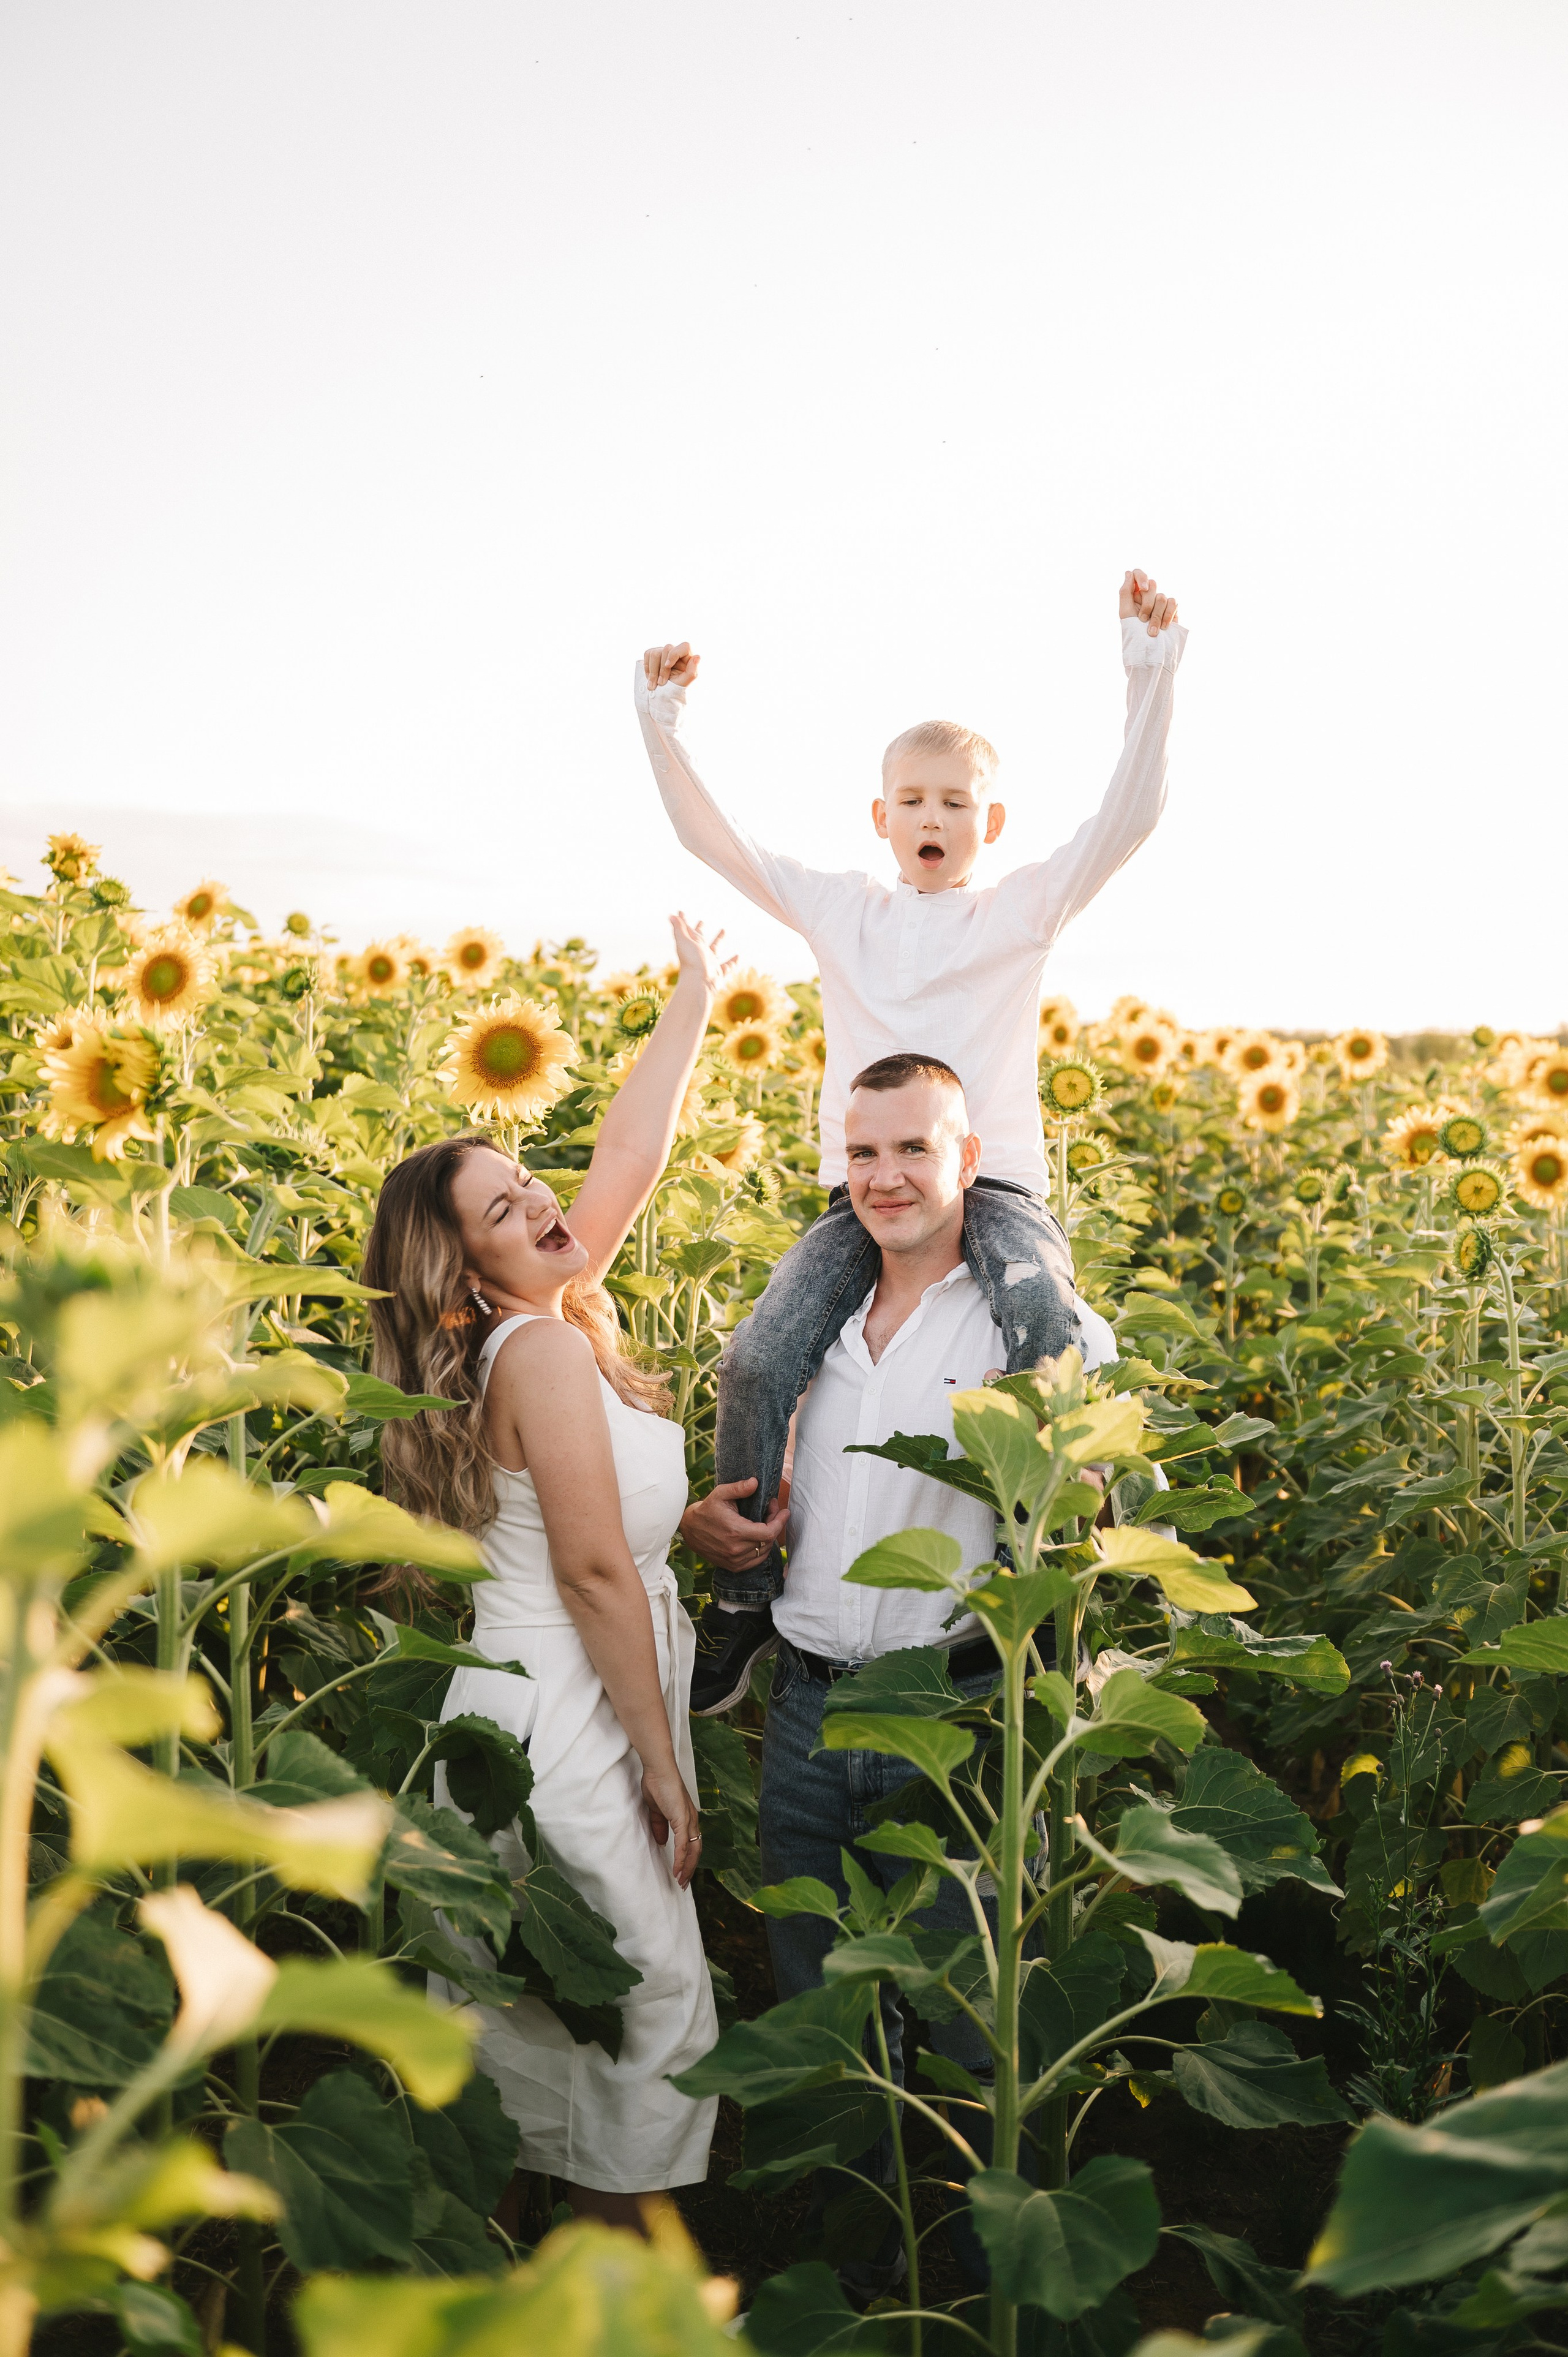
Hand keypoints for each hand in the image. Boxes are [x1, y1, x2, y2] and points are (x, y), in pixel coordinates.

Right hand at [640, 1760, 701, 1888]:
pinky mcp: (682, 1819)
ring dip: (687, 1868)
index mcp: (687, 1817)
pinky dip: (681, 1859)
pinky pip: (683, 1845)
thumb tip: (662, 1842)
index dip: (688, 1859)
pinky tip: (677, 1870)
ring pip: (692, 1850)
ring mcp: (689, 1820)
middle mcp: (692, 1820)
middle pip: (696, 1850)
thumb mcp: (657, 1810)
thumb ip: (660, 1826)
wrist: (658, 1769)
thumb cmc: (657, 1784)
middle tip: (683, 1883)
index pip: (692, 1843)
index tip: (681, 1873)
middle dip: (690, 1869)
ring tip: (680, 1881)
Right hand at [643, 641, 700, 690]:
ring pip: (654, 653)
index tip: (668, 666)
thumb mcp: (684, 683)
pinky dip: (647, 668)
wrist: (662, 693)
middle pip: (667, 648)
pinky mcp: (654, 653)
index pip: (684, 646)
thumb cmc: (675, 688)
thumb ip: (692, 672)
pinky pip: (647, 654)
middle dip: (662, 669)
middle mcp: (675, 651)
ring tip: (653, 685)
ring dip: (653, 672)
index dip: (674, 654)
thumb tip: (697, 657)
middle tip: (661, 683)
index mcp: (687, 657)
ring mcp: (664, 651)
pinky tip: (650, 678)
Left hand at [668, 911, 734, 996]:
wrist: (699, 983)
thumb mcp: (684, 941)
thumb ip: (678, 928)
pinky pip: (727, 966)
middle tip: (702, 921)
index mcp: (692, 945)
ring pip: (715, 949)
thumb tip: (671, 915)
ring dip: (719, 940)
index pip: (687, 930)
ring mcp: (710, 963)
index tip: (680, 912)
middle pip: (700, 938)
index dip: (683, 921)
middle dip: (700, 929)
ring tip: (723, 930)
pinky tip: (738, 956)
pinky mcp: (719, 973)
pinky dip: (733, 961)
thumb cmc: (691, 962)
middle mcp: (700, 953)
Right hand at [679, 1476, 789, 1571]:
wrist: (690, 1529)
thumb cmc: (707, 1509)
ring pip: (763, 1552)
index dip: (780, 1522)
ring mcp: (734, 1560)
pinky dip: (762, 1550)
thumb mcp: (721, 1494)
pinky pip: (756, 1561)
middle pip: (768, 1541)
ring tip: (766, 1523)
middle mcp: (736, 1549)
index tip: (785, 1511)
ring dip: (769, 1538)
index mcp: (735, 1531)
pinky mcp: (733, 1566)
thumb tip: (755, 1483)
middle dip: (775, 1525)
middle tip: (773, 1511)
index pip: (768, 1533)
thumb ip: (739, 1488)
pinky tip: (760, 1538)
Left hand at [1118, 570, 1179, 636]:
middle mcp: (1148, 596)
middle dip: (1147, 604)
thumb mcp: (1125, 612)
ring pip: (1162, 596)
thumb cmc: (1134, 633)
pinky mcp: (1172, 609)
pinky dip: (1167, 616)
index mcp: (1134, 594)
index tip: (1143, 589)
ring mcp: (1161, 602)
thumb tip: (1128, 573)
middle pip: (1152, 584)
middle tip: (1142, 619)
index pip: (1138, 573)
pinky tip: (1163, 627)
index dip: (1142, 577)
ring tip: (1151, 631)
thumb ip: (1125, 592)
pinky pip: (1173, 603)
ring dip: (1156, 616)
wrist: (1149, 650)